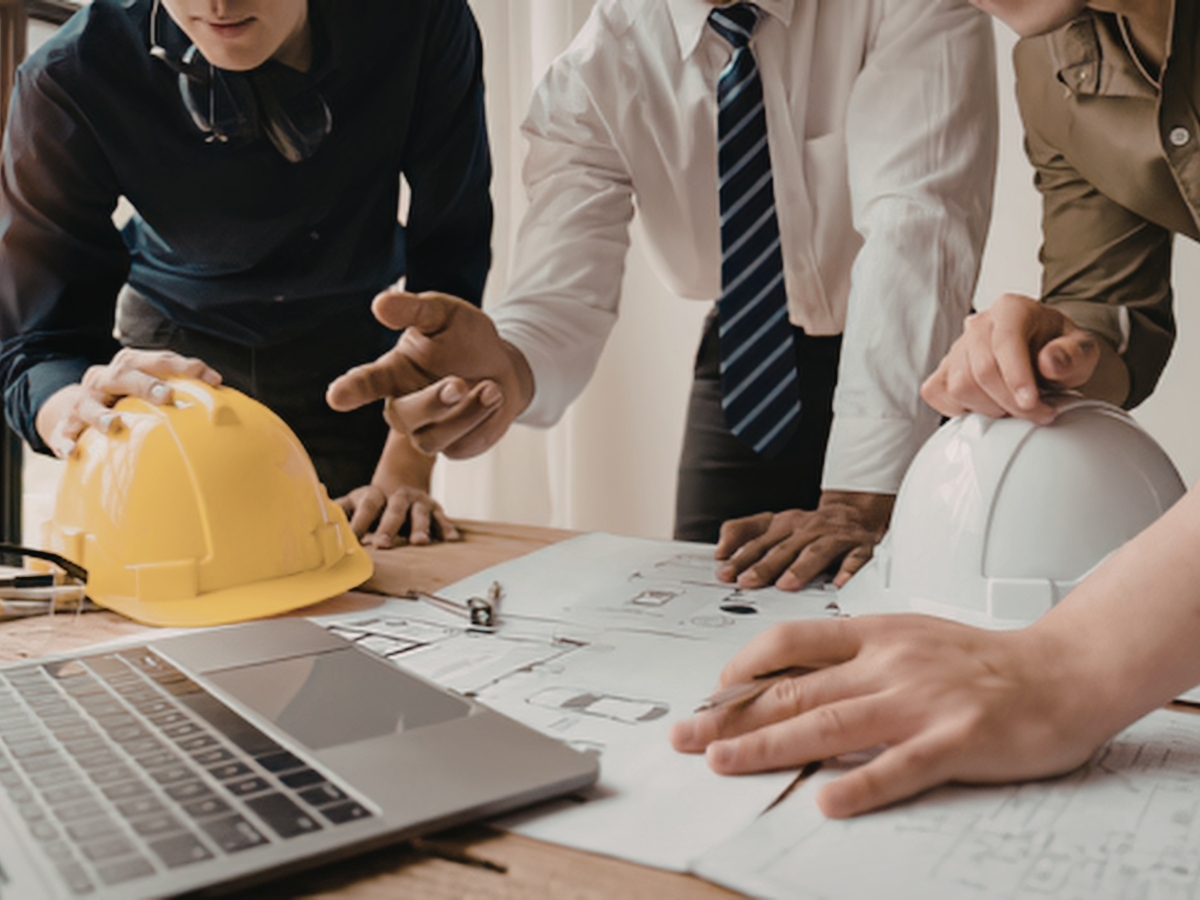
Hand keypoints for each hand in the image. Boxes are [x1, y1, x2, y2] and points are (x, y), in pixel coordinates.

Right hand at [35, 348, 221, 456]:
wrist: (71, 408)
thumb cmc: (124, 399)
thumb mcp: (147, 389)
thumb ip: (179, 391)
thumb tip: (225, 399)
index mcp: (130, 366)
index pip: (160, 360)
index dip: (185, 366)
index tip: (212, 379)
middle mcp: (105, 379)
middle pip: (125, 374)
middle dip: (146, 383)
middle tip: (166, 395)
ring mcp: (83, 401)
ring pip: (89, 404)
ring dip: (102, 414)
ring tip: (114, 424)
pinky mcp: (65, 424)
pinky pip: (63, 433)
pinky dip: (66, 441)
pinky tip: (73, 452)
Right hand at [326, 289, 534, 458]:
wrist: (503, 368)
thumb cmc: (465, 339)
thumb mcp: (444, 315)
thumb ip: (414, 310)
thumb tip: (381, 303)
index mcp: (392, 373)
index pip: (365, 383)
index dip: (350, 390)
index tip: (337, 396)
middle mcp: (403, 406)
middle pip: (403, 417)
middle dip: (432, 402)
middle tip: (458, 384)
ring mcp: (426, 431)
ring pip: (432, 439)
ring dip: (466, 413)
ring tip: (491, 387)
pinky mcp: (452, 447)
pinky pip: (461, 446)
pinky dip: (483, 420)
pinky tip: (493, 397)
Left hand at [336, 483, 460, 548]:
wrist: (403, 482)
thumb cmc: (374, 502)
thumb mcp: (354, 502)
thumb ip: (337, 509)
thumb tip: (314, 513)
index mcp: (374, 495)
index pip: (366, 507)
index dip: (359, 522)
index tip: (352, 540)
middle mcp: (397, 496)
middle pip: (393, 510)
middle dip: (388, 527)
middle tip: (382, 545)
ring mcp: (418, 501)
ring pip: (419, 513)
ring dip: (420, 527)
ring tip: (419, 542)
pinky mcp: (434, 508)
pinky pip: (442, 517)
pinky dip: (446, 527)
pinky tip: (450, 539)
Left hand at [669, 615, 1109, 817]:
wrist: (1062, 671)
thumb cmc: (980, 661)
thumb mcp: (908, 638)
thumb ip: (854, 655)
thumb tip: (790, 677)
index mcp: (877, 635)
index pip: (791, 642)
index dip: (743, 668)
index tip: (712, 693)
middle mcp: (890, 664)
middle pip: (795, 690)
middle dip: (731, 715)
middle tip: (685, 736)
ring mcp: (921, 702)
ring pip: (829, 725)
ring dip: (768, 745)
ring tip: (722, 762)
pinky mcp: (957, 741)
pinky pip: (899, 766)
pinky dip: (860, 785)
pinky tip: (824, 800)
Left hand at [715, 491, 894, 590]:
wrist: (854, 513)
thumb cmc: (809, 527)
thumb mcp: (774, 524)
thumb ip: (743, 533)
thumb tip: (719, 551)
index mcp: (784, 524)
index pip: (759, 541)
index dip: (741, 556)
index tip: (725, 572)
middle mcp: (807, 529)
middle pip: (783, 548)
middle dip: (764, 566)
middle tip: (747, 582)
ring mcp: (834, 538)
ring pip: (815, 552)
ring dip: (800, 568)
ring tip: (786, 585)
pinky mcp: (859, 547)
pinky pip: (855, 558)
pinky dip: (848, 570)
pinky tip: (840, 583)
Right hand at [920, 293, 1120, 424]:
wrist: (1044, 355)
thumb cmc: (1059, 351)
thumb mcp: (1082, 350)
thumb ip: (1072, 355)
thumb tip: (1049, 362)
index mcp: (1012, 309)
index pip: (1005, 342)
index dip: (1017, 377)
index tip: (1032, 404)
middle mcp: (979, 325)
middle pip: (981, 371)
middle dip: (1010, 401)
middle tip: (1038, 414)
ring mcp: (957, 348)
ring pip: (960, 386)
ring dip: (990, 408)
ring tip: (1015, 409)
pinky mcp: (943, 370)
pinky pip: (938, 394)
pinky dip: (961, 409)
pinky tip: (988, 406)